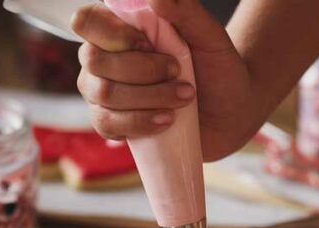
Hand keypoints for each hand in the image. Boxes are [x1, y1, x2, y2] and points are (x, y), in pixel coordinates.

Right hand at [72, 0, 252, 159]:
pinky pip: (106, 124)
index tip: (147, 43)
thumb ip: (185, 11)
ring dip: (149, 98)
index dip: (113, 34)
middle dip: (143, 71)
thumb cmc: (217, 69)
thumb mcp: (209, 36)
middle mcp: (104, 58)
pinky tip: (167, 120)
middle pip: (94, 60)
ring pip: (103, 94)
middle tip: (179, 73)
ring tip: (183, 97)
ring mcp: (103, 92)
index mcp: (120, 28)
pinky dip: (140, 122)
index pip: (87, 21)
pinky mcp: (112, 123)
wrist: (231, 111)